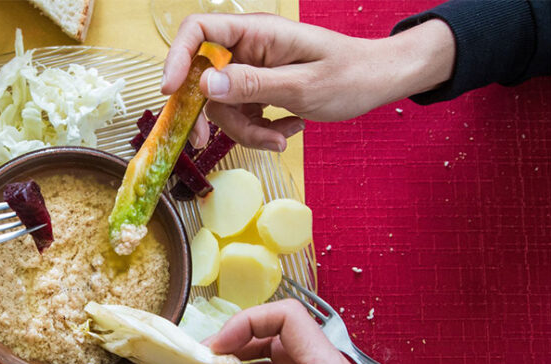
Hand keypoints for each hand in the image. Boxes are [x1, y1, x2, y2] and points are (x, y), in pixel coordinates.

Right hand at [162, 14, 454, 150]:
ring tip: (280, 138)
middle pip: (206, 81)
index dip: (177, 58)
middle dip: (215, 116)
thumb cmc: (351, 75)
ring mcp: (253, 70)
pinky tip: (286, 132)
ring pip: (224, 107)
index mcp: (257, 33)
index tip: (170, 93)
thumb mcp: (302, 86)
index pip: (199, 31)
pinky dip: (259, 130)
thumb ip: (252, 85)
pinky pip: (242, 114)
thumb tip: (204, 87)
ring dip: (246, 130)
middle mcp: (248, 48)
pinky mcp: (259, 89)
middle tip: (207, 144)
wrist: (379, 82)